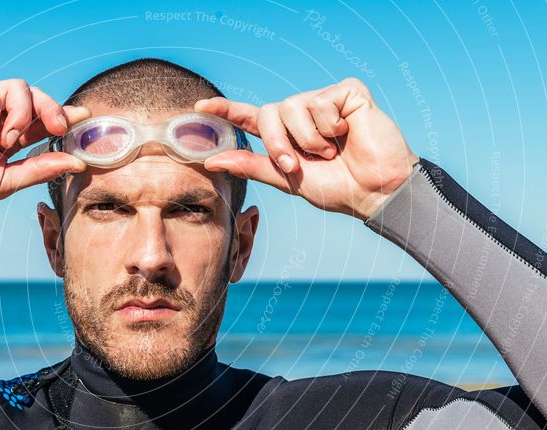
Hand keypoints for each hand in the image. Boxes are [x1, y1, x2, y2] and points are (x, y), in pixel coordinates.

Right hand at [0, 79, 90, 214]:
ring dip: (21, 115)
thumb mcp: (5, 181)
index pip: (41, 118)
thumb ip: (39, 169)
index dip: (64, 114)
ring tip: (7, 141)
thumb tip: (77, 162)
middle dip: (51, 108)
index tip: (85, 116)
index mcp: (7, 136)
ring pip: (16, 88)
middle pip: (34, 95)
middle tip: (57, 127)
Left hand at [195, 77, 418, 219]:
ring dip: (309, 138)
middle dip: (277, 142)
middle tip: (298, 164)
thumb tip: (212, 161)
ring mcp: (324, 100)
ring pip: (293, 106)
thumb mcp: (287, 179)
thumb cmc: (337, 188)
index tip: (200, 107)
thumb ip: (252, 166)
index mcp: (287, 135)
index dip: (226, 110)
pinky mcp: (346, 92)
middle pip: (268, 112)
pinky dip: (331, 127)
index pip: (251, 117)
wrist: (375, 191)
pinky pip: (321, 102)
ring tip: (333, 150)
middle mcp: (302, 114)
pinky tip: (348, 133)